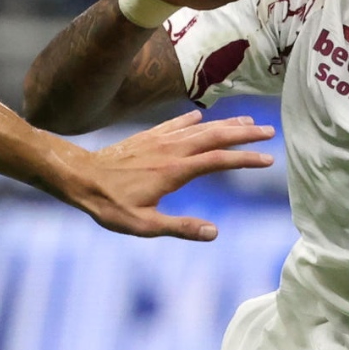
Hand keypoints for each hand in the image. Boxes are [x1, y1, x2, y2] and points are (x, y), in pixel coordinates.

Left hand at [62, 111, 275, 240]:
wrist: (79, 177)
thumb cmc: (109, 205)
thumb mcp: (144, 225)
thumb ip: (180, 227)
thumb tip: (214, 233)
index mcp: (175, 171)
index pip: (219, 160)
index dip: (246, 159)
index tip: (268, 159)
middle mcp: (171, 150)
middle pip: (215, 136)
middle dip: (244, 133)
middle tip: (269, 131)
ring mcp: (158, 140)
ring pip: (198, 127)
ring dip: (224, 123)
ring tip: (246, 120)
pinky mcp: (145, 137)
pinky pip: (174, 124)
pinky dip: (190, 119)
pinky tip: (199, 116)